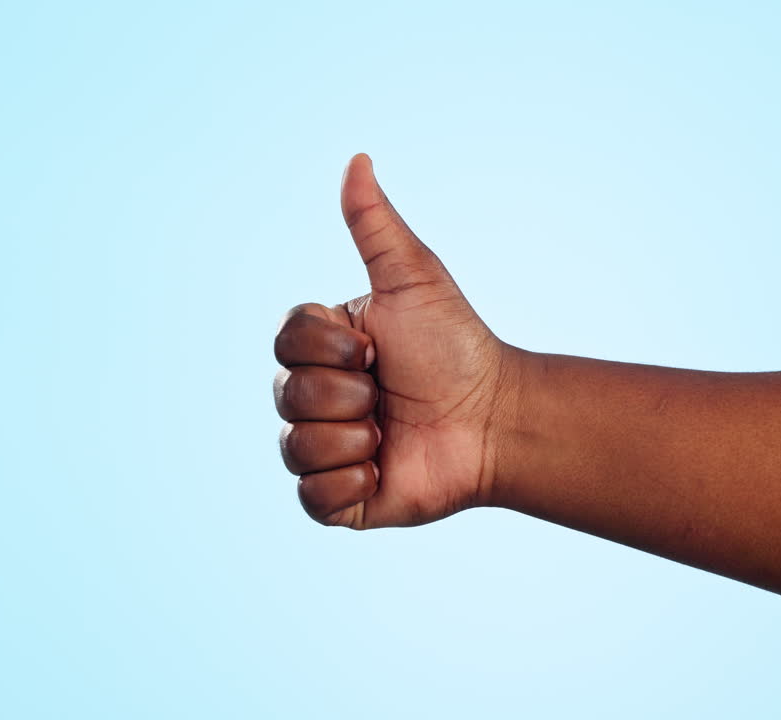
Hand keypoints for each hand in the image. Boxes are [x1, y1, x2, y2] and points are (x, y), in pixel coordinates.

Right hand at [273, 154, 518, 528]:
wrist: (496, 419)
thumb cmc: (458, 346)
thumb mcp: (414, 278)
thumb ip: (376, 225)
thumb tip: (357, 159)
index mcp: (324, 349)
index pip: (285, 343)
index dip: (329, 349)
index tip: (378, 347)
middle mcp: (316, 397)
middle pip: (287, 396)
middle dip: (349, 394)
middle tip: (390, 392)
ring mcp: (326, 448)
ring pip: (294, 447)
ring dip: (353, 438)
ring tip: (392, 433)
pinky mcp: (340, 498)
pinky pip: (311, 497)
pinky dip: (350, 482)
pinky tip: (386, 468)